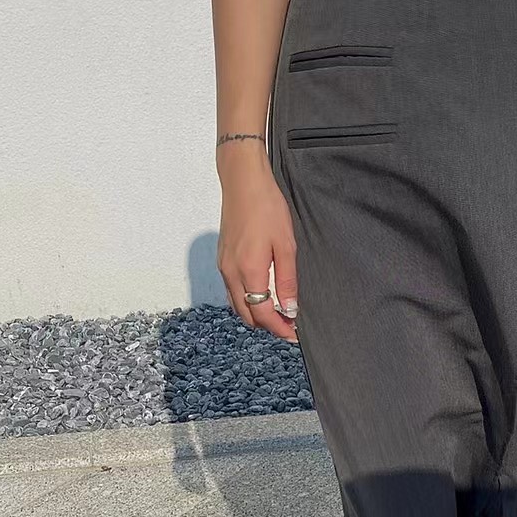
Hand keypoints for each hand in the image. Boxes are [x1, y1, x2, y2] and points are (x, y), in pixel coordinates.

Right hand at [216, 141, 298, 343]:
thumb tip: (289, 308)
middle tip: (289, 326)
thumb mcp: (286, 245)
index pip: (262, 313)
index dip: (279, 328)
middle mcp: (231, 273)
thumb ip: (287, 280)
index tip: (294, 334)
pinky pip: (232, 291)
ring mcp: (223, 266)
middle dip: (268, 326)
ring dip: (256, 314)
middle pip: (247, 315)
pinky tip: (263, 296)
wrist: (242, 182)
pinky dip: (247, 301)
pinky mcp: (222, 259)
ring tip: (279, 313)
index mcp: (249, 271)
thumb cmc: (267, 208)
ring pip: (237, 304)